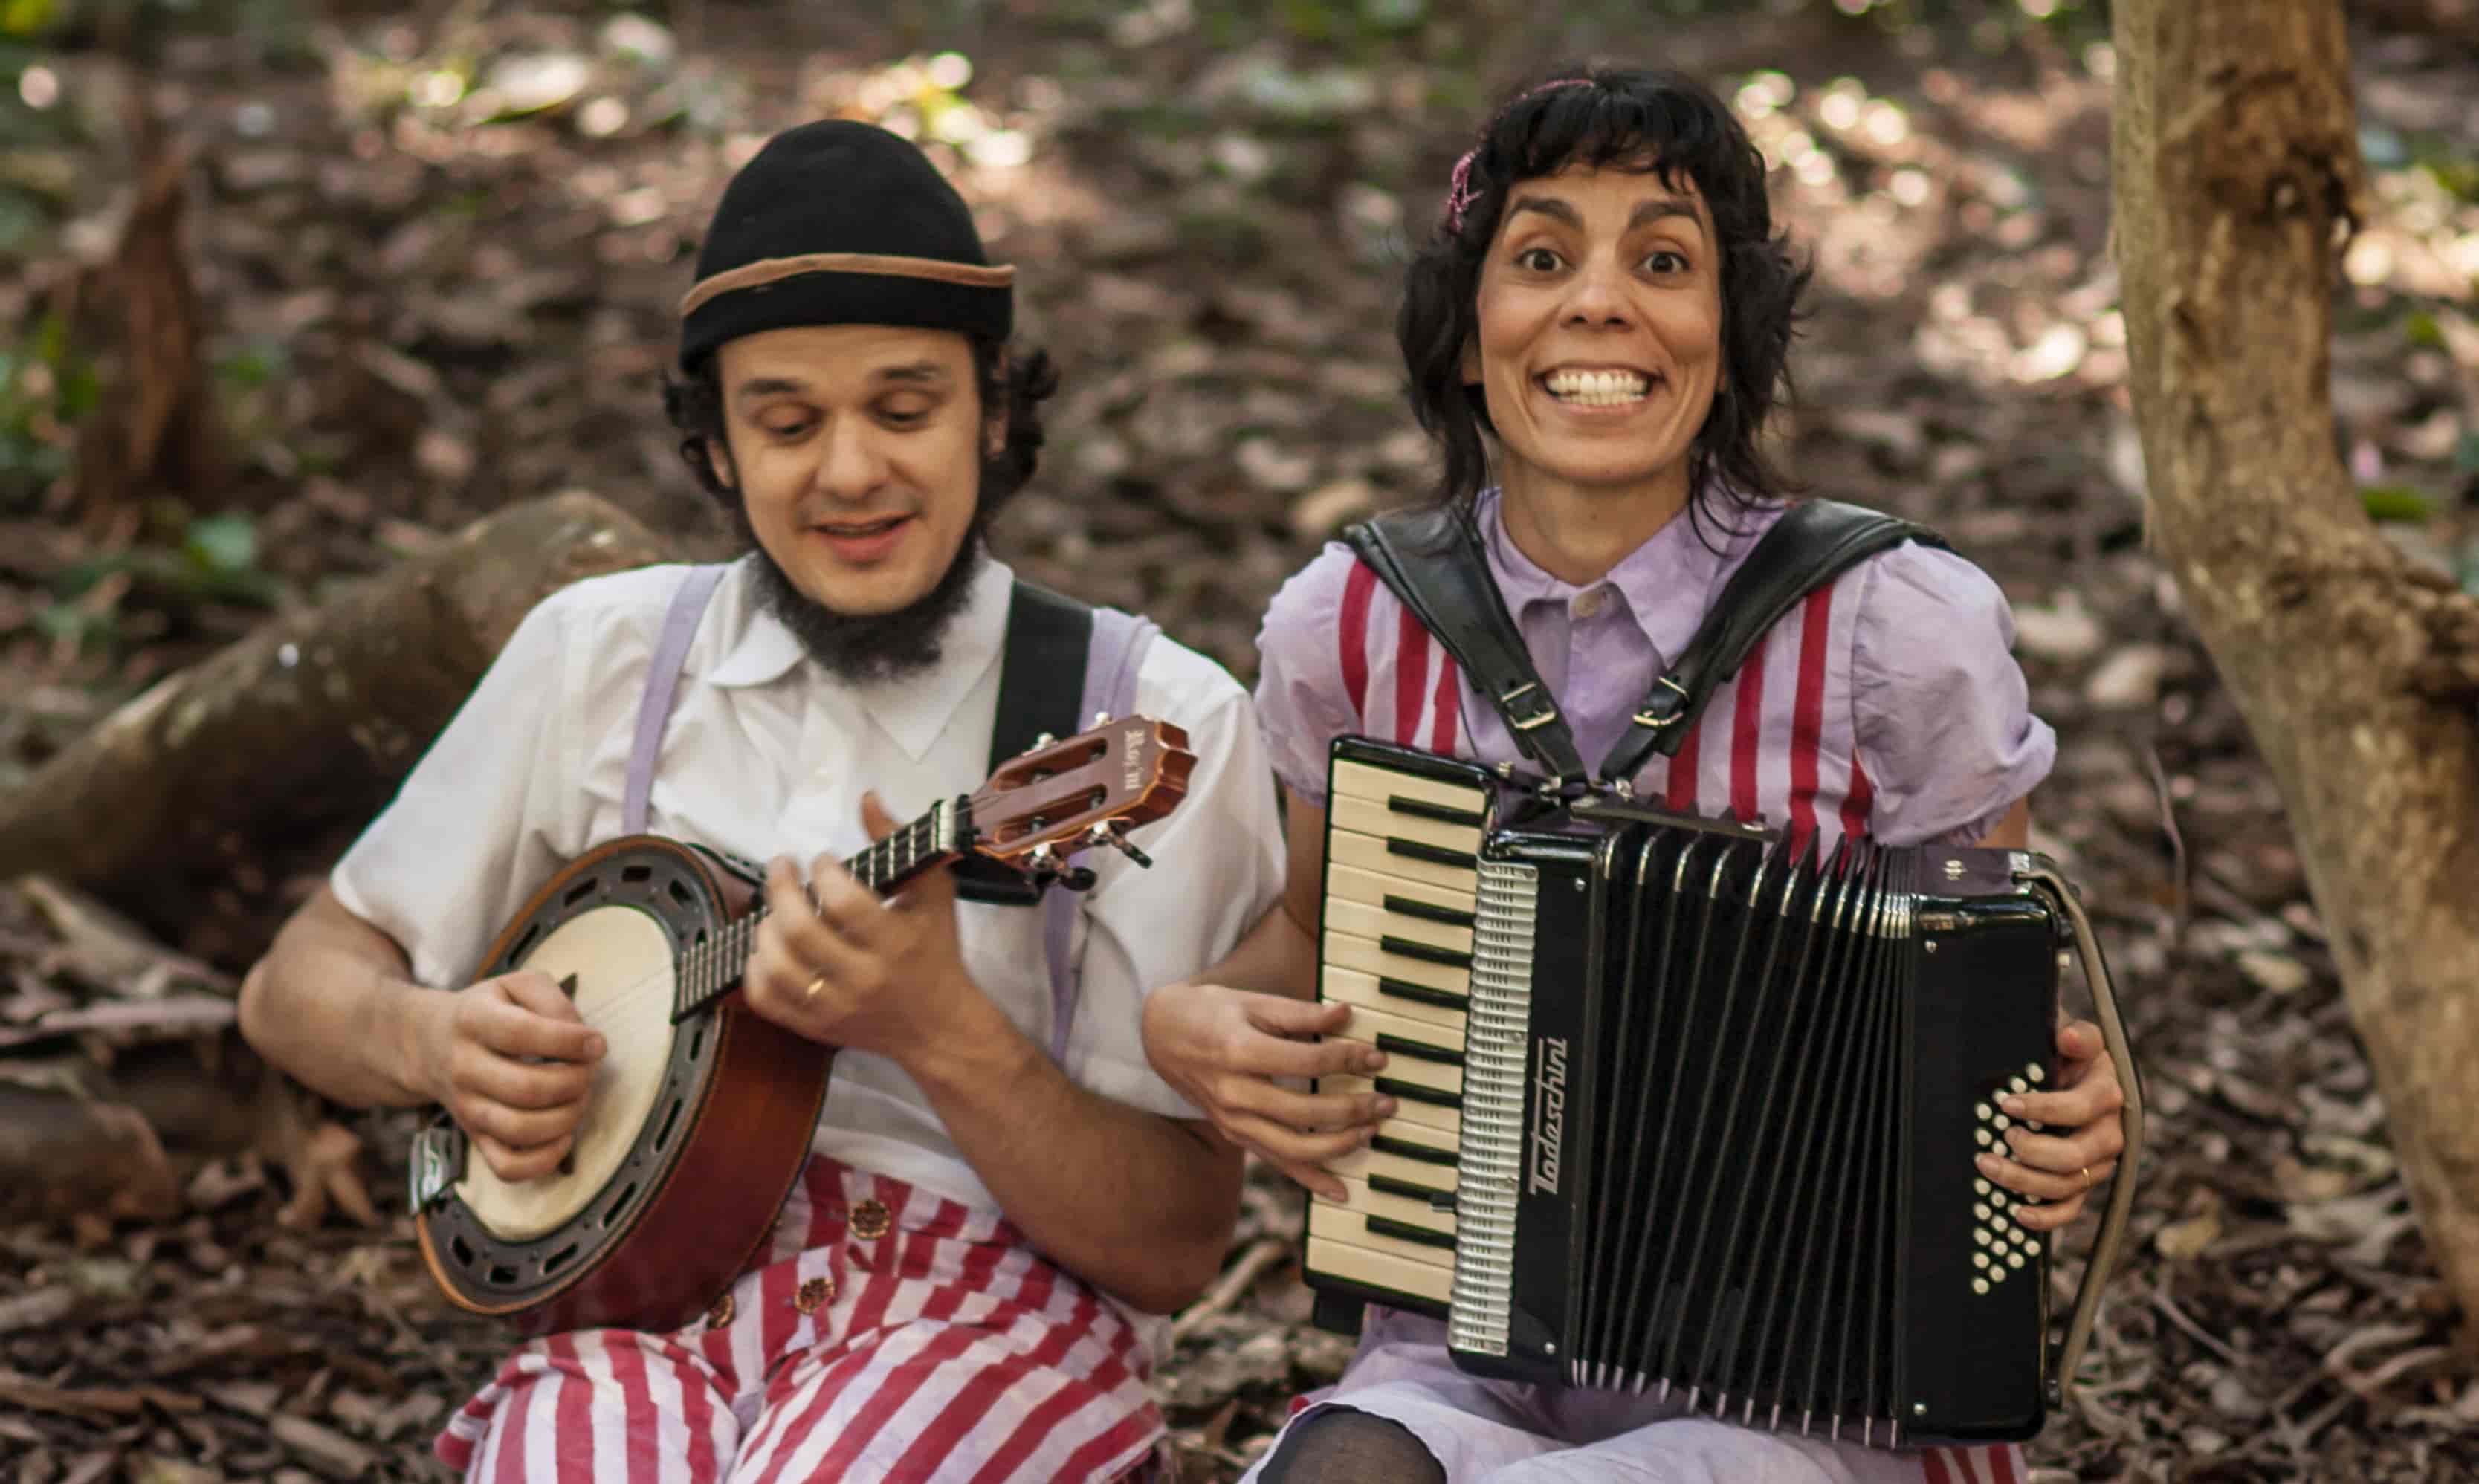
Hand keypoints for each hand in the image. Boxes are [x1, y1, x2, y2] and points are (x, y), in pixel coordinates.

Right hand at [411, 970, 604, 1181]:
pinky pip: (507, 1167)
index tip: (596, 1043)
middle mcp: (464, 1067)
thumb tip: (583, 1037)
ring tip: (579, 1097)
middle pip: (526, 1089)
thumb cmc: (490, 1010)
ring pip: (519, 1131)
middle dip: (574, 1082)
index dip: (569, 1041)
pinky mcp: (474, 1137)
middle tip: (588, 1071)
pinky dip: (544, 1160)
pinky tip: (564, 1137)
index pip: (523, 1034)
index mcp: (473, 1021)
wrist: (430, 1043)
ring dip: (566, 1118)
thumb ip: (554, 1001)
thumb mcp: (518, 985)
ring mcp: (467, 1107)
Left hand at [742, 792, 972, 1061]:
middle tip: (780, 866)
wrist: (939, 1026)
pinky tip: (766, 947)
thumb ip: (900, 844)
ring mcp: (835, 1008)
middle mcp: (863, 979)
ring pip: (777, 966)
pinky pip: (766, 1000)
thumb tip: (865, 798)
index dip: (823, 872)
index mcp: (896, 943)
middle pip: (800, 931)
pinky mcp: (816, 1029)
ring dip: (765, 927)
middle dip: (780, 889)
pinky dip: (755, 969)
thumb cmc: (936, 950)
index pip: (844, 902)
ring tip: (774, 909)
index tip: (821, 859)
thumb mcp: (935, 893)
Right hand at [1141, 980, 1393, 1200]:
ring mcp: (1232, 1121)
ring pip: (1291, 1148)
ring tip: (1371, 1132)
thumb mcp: (1254, 1002)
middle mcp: (1233, 1094)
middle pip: (1304, 1112)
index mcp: (1239, 1052)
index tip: (1377, 1056)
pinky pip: (1275, 1162)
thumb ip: (1301, 1012)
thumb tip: (1346, 1015)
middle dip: (1352, 1110)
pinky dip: (1309, 1179)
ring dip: (1338, 1146)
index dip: (1348, 1059)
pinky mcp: (1234, 1135)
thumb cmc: (1212, 1012)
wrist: (1163, 1035)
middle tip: (1385, 1102)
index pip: (1307, 1062)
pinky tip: (1339, 1190)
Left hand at [1978, 1018, 2126, 1230]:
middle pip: (2075, 1155)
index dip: (2044, 1109)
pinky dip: (2047, 1217)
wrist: (2075, 1072)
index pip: (2081, 1108)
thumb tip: (2069, 1037)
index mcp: (2108, 1094)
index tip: (2006, 1104)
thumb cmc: (2067, 1053)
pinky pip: (2072, 1209)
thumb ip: (2077, 1035)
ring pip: (2068, 1184)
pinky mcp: (2086, 1182)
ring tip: (1988, 1165)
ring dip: (2025, 1181)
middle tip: (1999, 1136)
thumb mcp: (2074, 1035)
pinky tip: (2018, 1214)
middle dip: (2031, 1151)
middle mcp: (2110, 1133)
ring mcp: (2099, 1162)